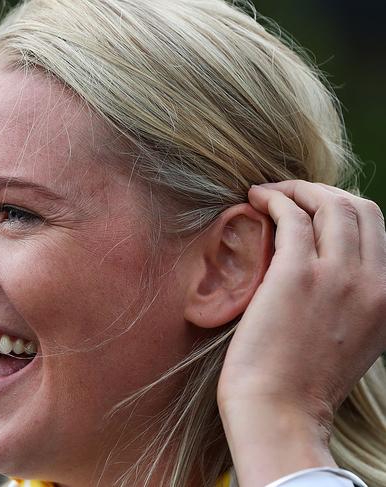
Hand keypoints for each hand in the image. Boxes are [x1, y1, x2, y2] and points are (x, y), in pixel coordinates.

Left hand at [217, 180, 385, 486]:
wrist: (279, 414)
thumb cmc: (300, 383)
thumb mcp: (351, 342)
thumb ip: (353, 304)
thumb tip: (333, 273)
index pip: (377, 231)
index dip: (342, 210)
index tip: (309, 210)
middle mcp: (373, 283)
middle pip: (360, 208)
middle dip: (322, 191)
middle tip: (287, 195)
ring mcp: (339, 277)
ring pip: (330, 203)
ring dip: (296, 189)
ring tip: (266, 193)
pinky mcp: (297, 275)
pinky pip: (293, 215)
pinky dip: (274, 198)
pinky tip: (254, 200)